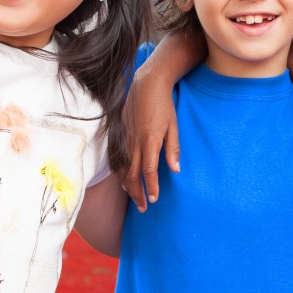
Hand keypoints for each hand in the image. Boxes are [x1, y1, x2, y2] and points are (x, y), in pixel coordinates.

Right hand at [120, 65, 180, 211]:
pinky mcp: (119, 133)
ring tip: (133, 197)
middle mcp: (134, 142)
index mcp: (149, 141)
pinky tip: (122, 180)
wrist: (147, 84)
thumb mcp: (173, 127)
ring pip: (121, 168)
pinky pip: (116, 158)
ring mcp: (124, 137)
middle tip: (142, 207)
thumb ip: (173, 150)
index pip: (149, 171)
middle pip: (132, 174)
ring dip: (127, 185)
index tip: (153, 200)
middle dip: (137, 193)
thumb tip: (175, 170)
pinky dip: (119, 172)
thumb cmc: (163, 105)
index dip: (151, 187)